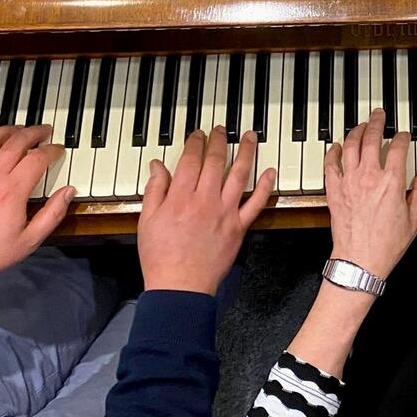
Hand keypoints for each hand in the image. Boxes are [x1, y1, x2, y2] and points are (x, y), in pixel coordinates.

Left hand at [0, 124, 74, 286]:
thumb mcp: (29, 240)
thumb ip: (53, 214)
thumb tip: (68, 192)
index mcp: (12, 191)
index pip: (38, 158)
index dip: (52, 150)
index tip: (58, 150)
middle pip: (17, 141)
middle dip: (35, 132)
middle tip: (44, 132)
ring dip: (9, 130)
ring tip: (20, 130)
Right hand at [139, 126, 274, 293]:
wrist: (180, 287)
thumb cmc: (160, 257)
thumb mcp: (147, 220)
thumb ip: (155, 190)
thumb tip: (158, 165)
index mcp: (180, 197)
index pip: (191, 159)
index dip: (195, 142)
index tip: (197, 134)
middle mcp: (205, 200)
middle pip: (216, 161)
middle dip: (219, 140)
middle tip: (221, 129)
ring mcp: (225, 212)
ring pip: (239, 175)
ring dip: (246, 152)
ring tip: (250, 136)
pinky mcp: (239, 227)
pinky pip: (256, 203)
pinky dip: (265, 186)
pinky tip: (270, 172)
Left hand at [325, 109, 416, 278]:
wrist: (360, 260)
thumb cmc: (387, 244)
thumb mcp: (414, 219)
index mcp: (392, 182)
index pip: (398, 148)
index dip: (403, 137)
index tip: (404, 135)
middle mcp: (369, 176)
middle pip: (372, 138)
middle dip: (377, 122)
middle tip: (379, 115)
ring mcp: (349, 181)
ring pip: (350, 145)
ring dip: (356, 131)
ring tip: (361, 125)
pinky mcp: (334, 190)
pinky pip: (330, 164)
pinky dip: (333, 152)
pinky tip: (336, 146)